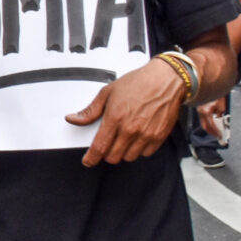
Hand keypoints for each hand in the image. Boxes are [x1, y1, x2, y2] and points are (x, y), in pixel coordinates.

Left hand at [66, 59, 187, 166]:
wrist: (166, 80)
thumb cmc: (139, 83)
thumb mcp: (107, 92)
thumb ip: (90, 111)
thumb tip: (74, 119)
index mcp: (115, 118)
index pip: (99, 147)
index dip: (91, 158)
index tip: (88, 161)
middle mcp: (131, 129)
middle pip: (113, 156)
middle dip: (106, 154)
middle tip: (107, 145)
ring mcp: (147, 134)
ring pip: (129, 157)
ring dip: (122, 152)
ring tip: (122, 139)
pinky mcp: (160, 136)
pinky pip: (145, 153)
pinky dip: (139, 150)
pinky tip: (137, 138)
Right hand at [198, 96, 227, 137]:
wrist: (208, 87)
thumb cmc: (216, 95)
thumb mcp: (222, 105)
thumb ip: (220, 113)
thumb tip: (218, 117)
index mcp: (206, 111)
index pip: (210, 125)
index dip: (215, 131)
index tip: (219, 135)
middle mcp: (200, 112)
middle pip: (204, 126)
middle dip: (211, 132)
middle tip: (217, 135)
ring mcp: (198, 110)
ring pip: (202, 123)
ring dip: (209, 128)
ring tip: (215, 131)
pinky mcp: (198, 109)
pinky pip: (202, 119)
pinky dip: (207, 123)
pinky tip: (211, 124)